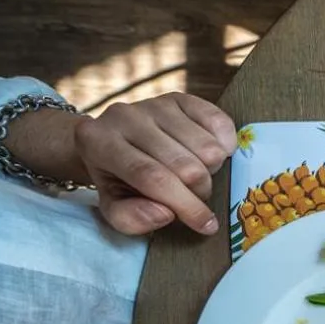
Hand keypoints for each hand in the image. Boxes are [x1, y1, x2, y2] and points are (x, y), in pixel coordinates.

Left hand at [73, 94, 236, 234]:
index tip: (207, 225)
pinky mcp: (180, 98)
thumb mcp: (114, 208)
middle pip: (185, 165)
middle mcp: (124, 116)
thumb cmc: (117, 180)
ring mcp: (154, 103)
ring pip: (208, 148)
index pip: (152, 177)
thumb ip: (132, 218)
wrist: (114, 141)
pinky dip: (225, 146)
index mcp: (98, 142)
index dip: (185, 205)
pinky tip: (208, 156)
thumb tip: (165, 213)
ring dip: (212, 171)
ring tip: (195, 174)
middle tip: (194, 198)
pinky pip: (219, 124)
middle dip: (200, 192)